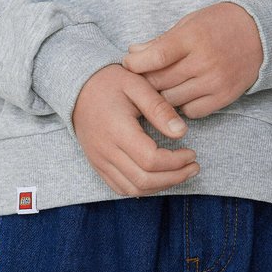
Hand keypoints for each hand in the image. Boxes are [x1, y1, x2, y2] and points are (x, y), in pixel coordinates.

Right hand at [72, 64, 199, 197]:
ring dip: (160, 186)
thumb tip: (182, 132)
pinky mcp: (97, 165)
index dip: (175, 162)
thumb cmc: (109, 82)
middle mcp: (106, 151)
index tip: (192, 153)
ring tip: (181, 173)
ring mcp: (99, 161)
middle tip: (193, 166)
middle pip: (144, 180)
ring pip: (133, 189)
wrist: (77, 88)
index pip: (150, 160)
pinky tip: (159, 178)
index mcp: (117, 130)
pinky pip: (120, 188)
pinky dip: (142, 188)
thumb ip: (159, 108)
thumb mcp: (137, 85)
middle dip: (174, 178)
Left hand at [122, 1, 263, 118]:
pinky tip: (182, 93)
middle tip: (140, 77)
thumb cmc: (220, 24)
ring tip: (160, 85)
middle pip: (161, 81)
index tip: (128, 63)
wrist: (261, 34)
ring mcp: (215, 82)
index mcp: (193, 37)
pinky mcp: (224, 97)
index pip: (157, 56)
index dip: (136, 62)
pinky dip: (182, 105)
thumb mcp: (190, 22)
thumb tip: (133, 52)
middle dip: (145, 80)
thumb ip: (162, 40)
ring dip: (161, 95)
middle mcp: (204, 61)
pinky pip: (192, 112)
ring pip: (172, 100)